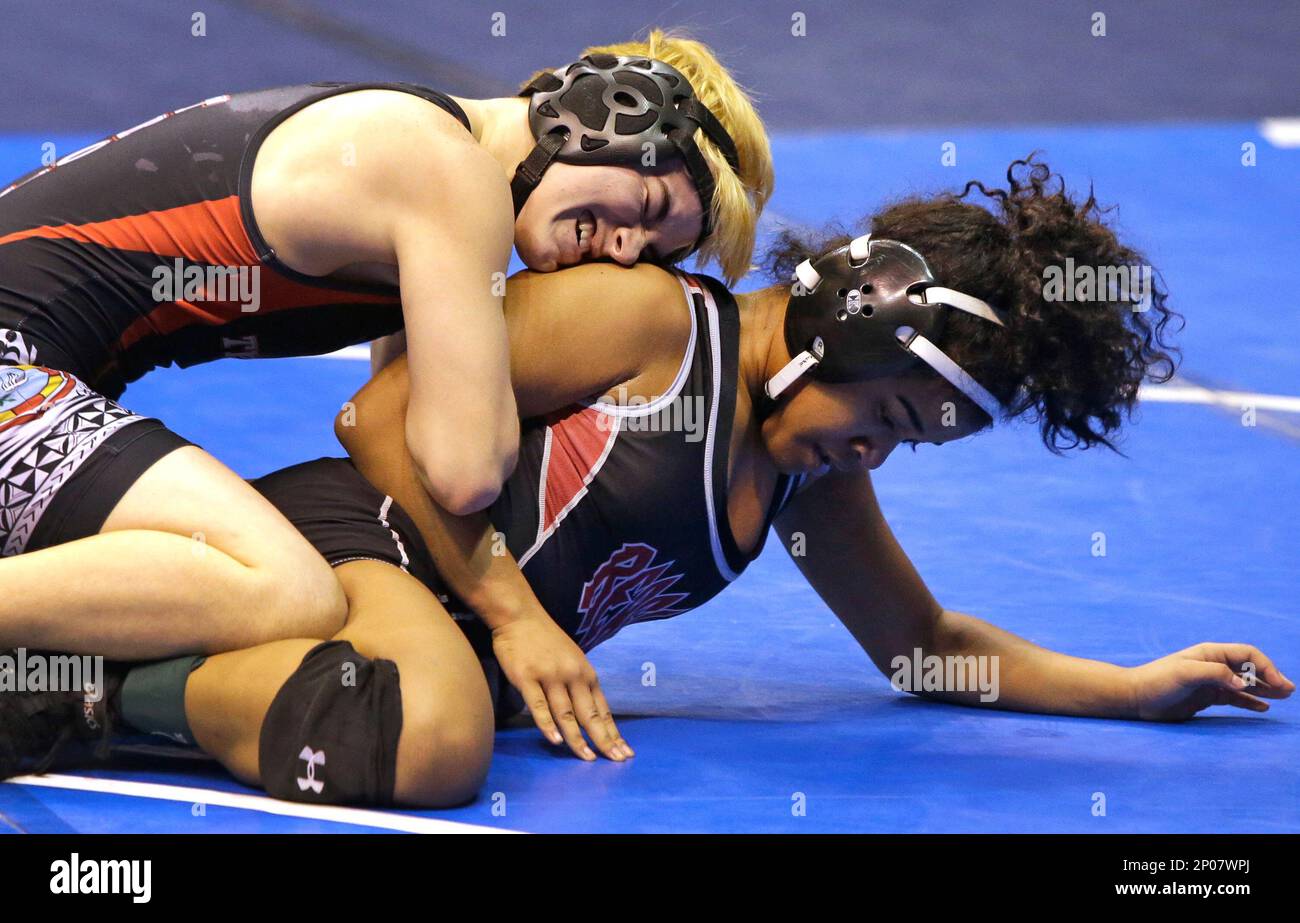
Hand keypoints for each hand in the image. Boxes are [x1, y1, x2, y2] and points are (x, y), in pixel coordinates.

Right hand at [491, 616, 633, 761]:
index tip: (624, 752)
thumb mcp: (573, 659)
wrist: (520, 616)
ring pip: (566, 713)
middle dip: (604, 740)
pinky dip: (547, 724)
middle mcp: (572, 676)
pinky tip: (555, 740)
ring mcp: (550, 677)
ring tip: (587, 758)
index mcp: (586, 674)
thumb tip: (589, 713)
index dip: (613, 732)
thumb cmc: (546, 640)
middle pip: (590, 715)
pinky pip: (538, 705)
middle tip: (616, 760)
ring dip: (577, 738)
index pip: (602, 709)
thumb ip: (580, 684)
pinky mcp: (526, 677)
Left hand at [1128, 643, 1293, 720]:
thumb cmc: (1157, 681)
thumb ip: (1214, 674)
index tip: (1278, 684)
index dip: (1265, 667)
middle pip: (1249, 668)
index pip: (1247, 655)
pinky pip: (1234, 698)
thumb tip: (1243, 683)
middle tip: (1289, 691)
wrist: (1136, 698)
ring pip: (1245, 684)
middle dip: (1270, 677)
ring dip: (1264, 689)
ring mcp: (1211, 682)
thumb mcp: (1184, 673)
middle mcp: (1213, 665)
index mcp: (1210, 653)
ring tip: (1284, 697)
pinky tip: (1263, 708)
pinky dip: (1250, 701)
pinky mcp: (1206, 697)